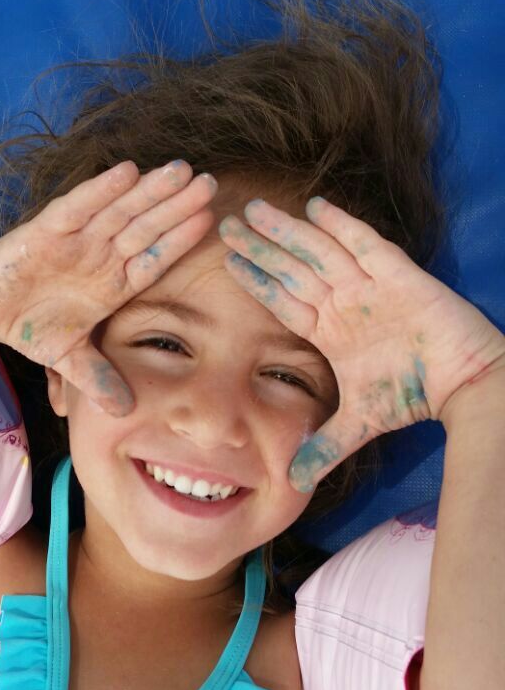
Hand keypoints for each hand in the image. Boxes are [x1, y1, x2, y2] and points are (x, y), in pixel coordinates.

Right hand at [0, 160, 217, 415]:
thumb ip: (97, 379)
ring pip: (120, 210)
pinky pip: (78, 207)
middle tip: (212, 183)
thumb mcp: (67, 358)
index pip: (155, 258)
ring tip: (181, 170)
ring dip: (150, 191)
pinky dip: (101, 191)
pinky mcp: (45, 230)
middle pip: (146, 227)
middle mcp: (101, 255)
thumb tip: (123, 412)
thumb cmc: (29, 325)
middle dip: (177, 205)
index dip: (181, 241)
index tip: (213, 223)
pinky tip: (127, 173)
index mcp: (113, 282)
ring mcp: (77, 239)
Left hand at [218, 195, 504, 491]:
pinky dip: (343, 226)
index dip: (257, 279)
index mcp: (329, 328)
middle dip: (261, 247)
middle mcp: (344, 301)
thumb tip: (294, 482)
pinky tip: (317, 207)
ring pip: (319, 251)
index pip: (283, 298)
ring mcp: (369, 285)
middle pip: (293, 268)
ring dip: (288, 231)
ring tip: (256, 210)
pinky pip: (365, 245)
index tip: (226, 262)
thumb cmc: (412, 394)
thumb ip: (324, 446)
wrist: (462, 385)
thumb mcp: (358, 423)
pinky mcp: (398, 275)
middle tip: (227, 224)